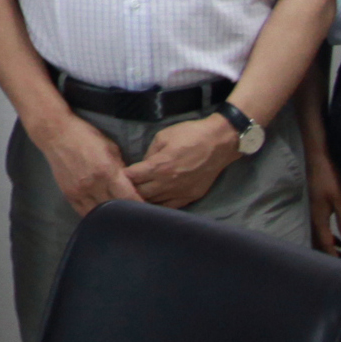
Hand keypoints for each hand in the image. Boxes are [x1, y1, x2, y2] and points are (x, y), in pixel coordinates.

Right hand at [33, 115, 142, 215]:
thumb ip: (121, 168)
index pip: (129, 197)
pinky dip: (95, 215)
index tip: (148, 210)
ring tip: (120, 218)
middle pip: (116, 209)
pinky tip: (102, 215)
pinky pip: (84, 212)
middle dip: (128, 212)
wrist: (56, 134)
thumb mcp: (110, 148)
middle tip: (137, 216)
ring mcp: (79, 191)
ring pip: (100, 214)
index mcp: (107, 171)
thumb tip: (130, 184)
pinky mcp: (68, 194)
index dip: (140, 206)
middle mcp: (93, 184)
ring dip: (111, 216)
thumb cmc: (86, 136)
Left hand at [124, 115, 239, 209]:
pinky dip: (160, 205)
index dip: (123, 175)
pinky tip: (154, 200)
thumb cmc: (191, 134)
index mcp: (159, 167)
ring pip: (154, 203)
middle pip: (140, 193)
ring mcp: (180, 192)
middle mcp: (168, 183)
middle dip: (131, 188)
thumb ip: (149, 153)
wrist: (220, 142)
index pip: (132, 178)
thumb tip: (143, 166)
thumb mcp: (163, 136)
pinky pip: (170, 207)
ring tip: (137, 193)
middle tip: (126, 184)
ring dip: (144, 198)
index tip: (120, 172)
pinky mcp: (191, 196)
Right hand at [305, 135, 340, 253]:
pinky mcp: (317, 207)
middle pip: (320, 242)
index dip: (334, 255)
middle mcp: (315, 218)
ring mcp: (315, 212)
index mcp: (320, 218)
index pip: (326, 243)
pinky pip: (322, 227)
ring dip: (330, 244)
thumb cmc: (329, 178)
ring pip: (320, 235)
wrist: (317, 160)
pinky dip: (330, 235)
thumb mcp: (340, 199)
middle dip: (331, 253)